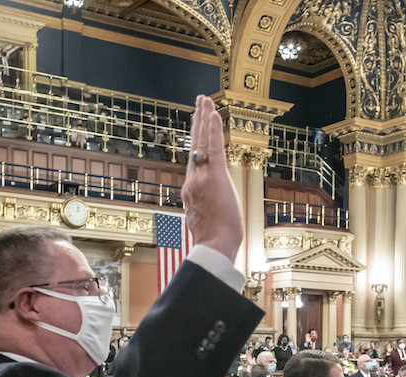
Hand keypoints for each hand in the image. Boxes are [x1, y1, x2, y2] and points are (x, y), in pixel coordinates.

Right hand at [182, 95, 242, 262]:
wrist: (214, 247)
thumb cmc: (214, 241)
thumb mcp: (206, 219)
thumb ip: (204, 207)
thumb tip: (207, 206)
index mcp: (191, 190)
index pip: (194, 160)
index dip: (195, 141)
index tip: (196, 126)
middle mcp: (193, 181)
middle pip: (194, 145)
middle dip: (197, 122)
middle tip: (199, 103)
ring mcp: (201, 178)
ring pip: (201, 143)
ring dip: (203, 119)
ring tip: (204, 101)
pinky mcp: (214, 178)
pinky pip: (212, 148)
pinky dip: (212, 130)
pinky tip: (212, 113)